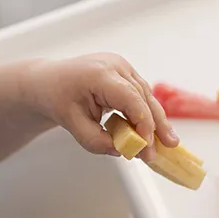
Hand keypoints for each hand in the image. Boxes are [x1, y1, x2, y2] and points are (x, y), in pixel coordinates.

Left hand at [24, 53, 176, 160]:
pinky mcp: (126, 73)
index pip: (130, 99)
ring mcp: (122, 67)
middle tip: (170, 145)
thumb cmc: (57, 98)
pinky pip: (141, 94)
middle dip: (157, 124)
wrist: (48, 81)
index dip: (143, 123)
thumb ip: (96, 141)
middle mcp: (115, 66)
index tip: (148, 146)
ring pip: (146, 96)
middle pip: (144, 97)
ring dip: (156, 120)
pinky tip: (153, 131)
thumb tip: (122, 151)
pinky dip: (147, 113)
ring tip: (166, 141)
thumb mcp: (72, 124)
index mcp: (99, 74)